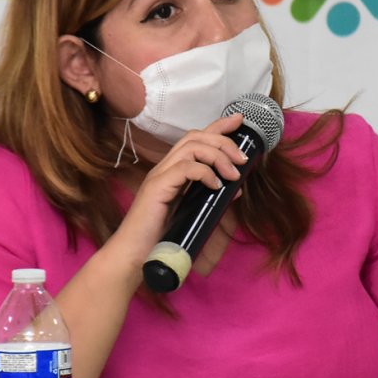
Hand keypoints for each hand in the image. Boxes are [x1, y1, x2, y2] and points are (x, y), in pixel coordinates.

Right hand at [112, 113, 249, 248]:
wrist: (134, 256)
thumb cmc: (161, 238)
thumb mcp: (193, 213)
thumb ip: (211, 199)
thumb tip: (235, 189)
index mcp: (172, 171)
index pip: (195, 139)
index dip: (218, 126)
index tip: (240, 120)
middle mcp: (164, 168)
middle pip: (195, 137)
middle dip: (223, 140)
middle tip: (243, 158)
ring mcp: (159, 176)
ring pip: (191, 147)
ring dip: (218, 156)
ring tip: (233, 175)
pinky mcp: (157, 187)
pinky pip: (185, 168)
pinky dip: (204, 173)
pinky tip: (216, 186)